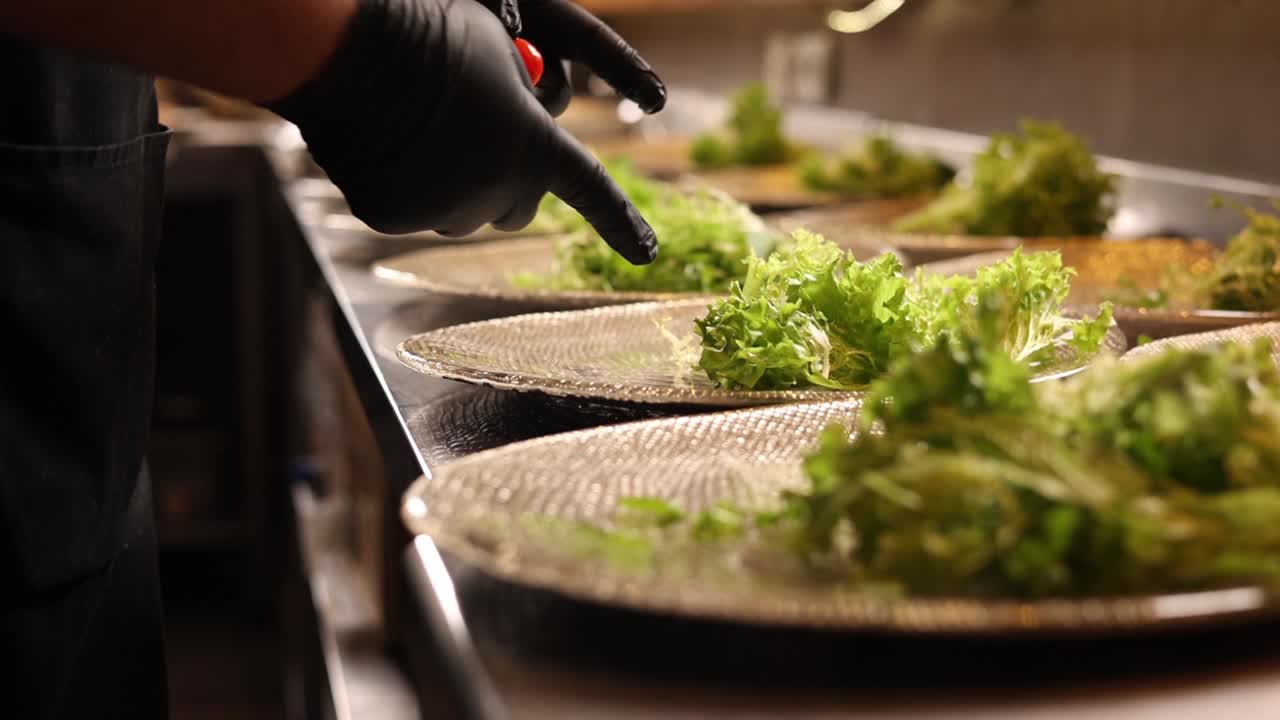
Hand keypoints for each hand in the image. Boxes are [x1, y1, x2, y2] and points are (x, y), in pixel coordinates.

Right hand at [268, 0, 657, 263]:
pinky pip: (414, 212)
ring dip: (456, 186)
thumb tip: (524, 124)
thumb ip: (526, 97)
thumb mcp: (502, 54)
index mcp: (534, 147)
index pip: (592, 191)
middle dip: (507, 184)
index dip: (622, 222)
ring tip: (423, 133)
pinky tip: (388, 145)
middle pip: (518, 208)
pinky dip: (408, 189)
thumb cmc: (431, 32)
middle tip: (480, 143)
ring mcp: (444, 210)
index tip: (647, 252)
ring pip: (464, 214)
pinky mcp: (397, 218)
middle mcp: (497, 188)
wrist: (348, 48)